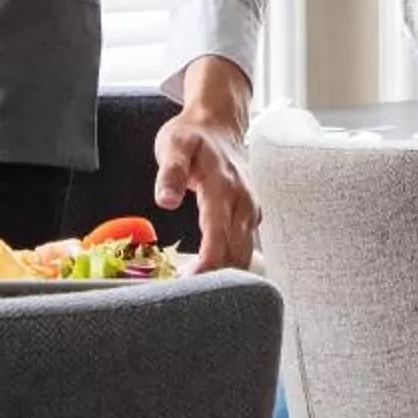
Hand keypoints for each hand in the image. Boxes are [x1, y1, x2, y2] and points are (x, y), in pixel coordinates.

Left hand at [155, 56, 258, 271]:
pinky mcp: (251, 214)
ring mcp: (251, 209)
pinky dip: (232, 262)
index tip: (187, 284)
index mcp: (222, 189)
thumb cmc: (193, 136)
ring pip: (245, 253)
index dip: (206, 267)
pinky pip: (246, 245)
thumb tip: (165, 200)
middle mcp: (243, 202)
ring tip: (198, 290)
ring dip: (226, 274)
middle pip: (236, 254)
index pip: (218, 238)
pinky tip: (213, 273)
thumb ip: (170, 173)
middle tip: (186, 296)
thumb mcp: (174, 146)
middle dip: (216, 279)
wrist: (219, 121)